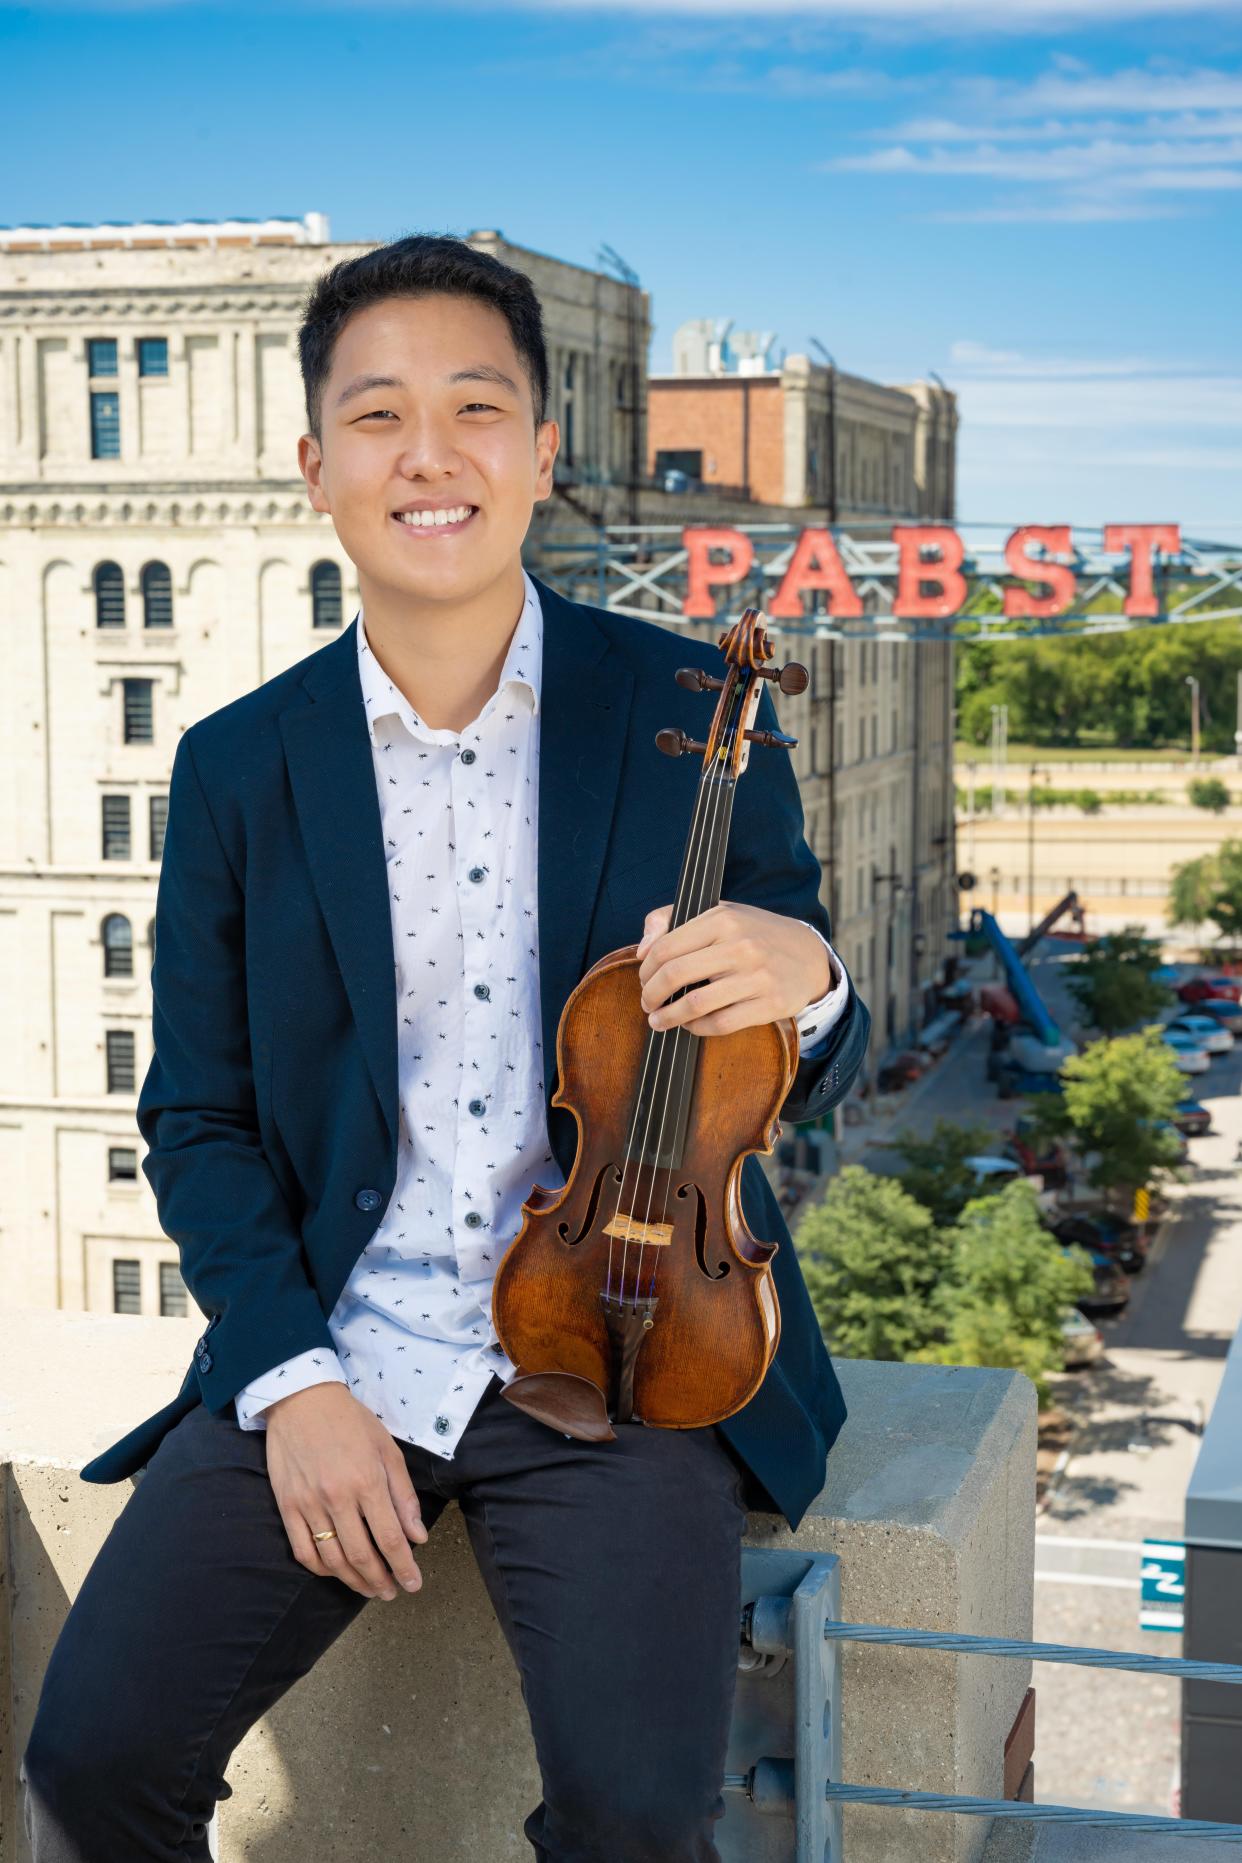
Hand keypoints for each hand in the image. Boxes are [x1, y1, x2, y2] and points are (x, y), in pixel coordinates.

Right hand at [263, 1382, 427, 1600]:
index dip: (404, 1567)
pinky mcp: (287, 1507)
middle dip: (381, 1581)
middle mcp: (338, 1498)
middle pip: (362, 1556)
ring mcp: (309, 1505)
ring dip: (354, 1581)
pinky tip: (336, 1572)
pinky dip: (321, 1569)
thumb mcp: (387, 1449)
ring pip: (333, 1560)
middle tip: (392, 1592)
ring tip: (369, 1589)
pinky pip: (303, 1551)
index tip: (414, 1584)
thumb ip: (403, 1495)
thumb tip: (418, 1536)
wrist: (301, 1400)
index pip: (390, 1539)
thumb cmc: (351, 1422)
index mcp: (367, 1482)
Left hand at [635, 900, 835, 1037]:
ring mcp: (757, 976)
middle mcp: (740, 945)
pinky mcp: (770, 1004)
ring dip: (668, 1017)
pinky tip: (690, 1025)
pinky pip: (721, 1023)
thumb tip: (642, 949)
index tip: (644, 980)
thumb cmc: (754, 934)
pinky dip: (697, 1029)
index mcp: (722, 919)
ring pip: (696, 1004)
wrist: (808, 955)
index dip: (646, 970)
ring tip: (659, 1020)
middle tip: (647, 1003)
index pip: (666, 947)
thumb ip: (672, 920)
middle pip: (675, 975)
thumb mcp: (719, 913)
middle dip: (651, 994)